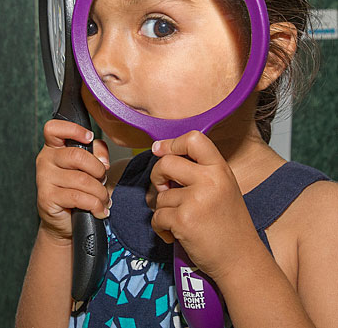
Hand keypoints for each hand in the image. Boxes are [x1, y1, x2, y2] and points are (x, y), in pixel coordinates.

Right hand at [36, 120, 110, 241]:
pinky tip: (99, 209)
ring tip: (104, 198)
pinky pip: (78, 197)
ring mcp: (44, 179)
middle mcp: (46, 160)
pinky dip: (95, 205)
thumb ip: (97, 152)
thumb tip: (103, 160)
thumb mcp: (89, 165)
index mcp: (54, 147)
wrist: (65, 220)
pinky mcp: (47, 198)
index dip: (73, 129)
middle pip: (77, 155)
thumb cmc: (78, 188)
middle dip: (98, 169)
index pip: (54, 128)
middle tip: (103, 179)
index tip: (89, 137)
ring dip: (100, 192)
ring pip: (82, 179)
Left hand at [150, 131, 259, 282]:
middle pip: (166, 163)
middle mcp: (209, 180)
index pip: (193, 139)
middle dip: (157, 176)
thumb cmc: (229, 225)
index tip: (160, 149)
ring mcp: (196, 200)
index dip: (172, 143)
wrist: (241, 260)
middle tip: (164, 189)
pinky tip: (176, 233)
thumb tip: (161, 154)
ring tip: (181, 220)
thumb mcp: (223, 186)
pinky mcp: (184, 220)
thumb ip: (199, 170)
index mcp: (220, 169)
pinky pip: (157, 217)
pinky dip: (161, 227)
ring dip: (163, 209)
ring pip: (160, 195)